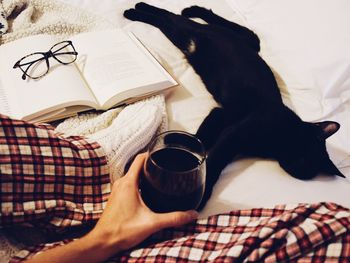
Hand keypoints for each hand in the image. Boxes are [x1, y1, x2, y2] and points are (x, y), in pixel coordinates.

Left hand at [25, 153, 197, 262]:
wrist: (103, 242)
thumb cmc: (121, 231)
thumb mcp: (152, 223)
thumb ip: (173, 218)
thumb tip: (190, 214)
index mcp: (129, 183)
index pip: (139, 159)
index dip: (151, 154)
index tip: (161, 152)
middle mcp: (121, 184)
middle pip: (137, 166)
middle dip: (151, 164)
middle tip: (164, 166)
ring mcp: (117, 190)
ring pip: (133, 175)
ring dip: (144, 174)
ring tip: (158, 176)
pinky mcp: (117, 197)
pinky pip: (129, 183)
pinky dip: (139, 183)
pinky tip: (147, 191)